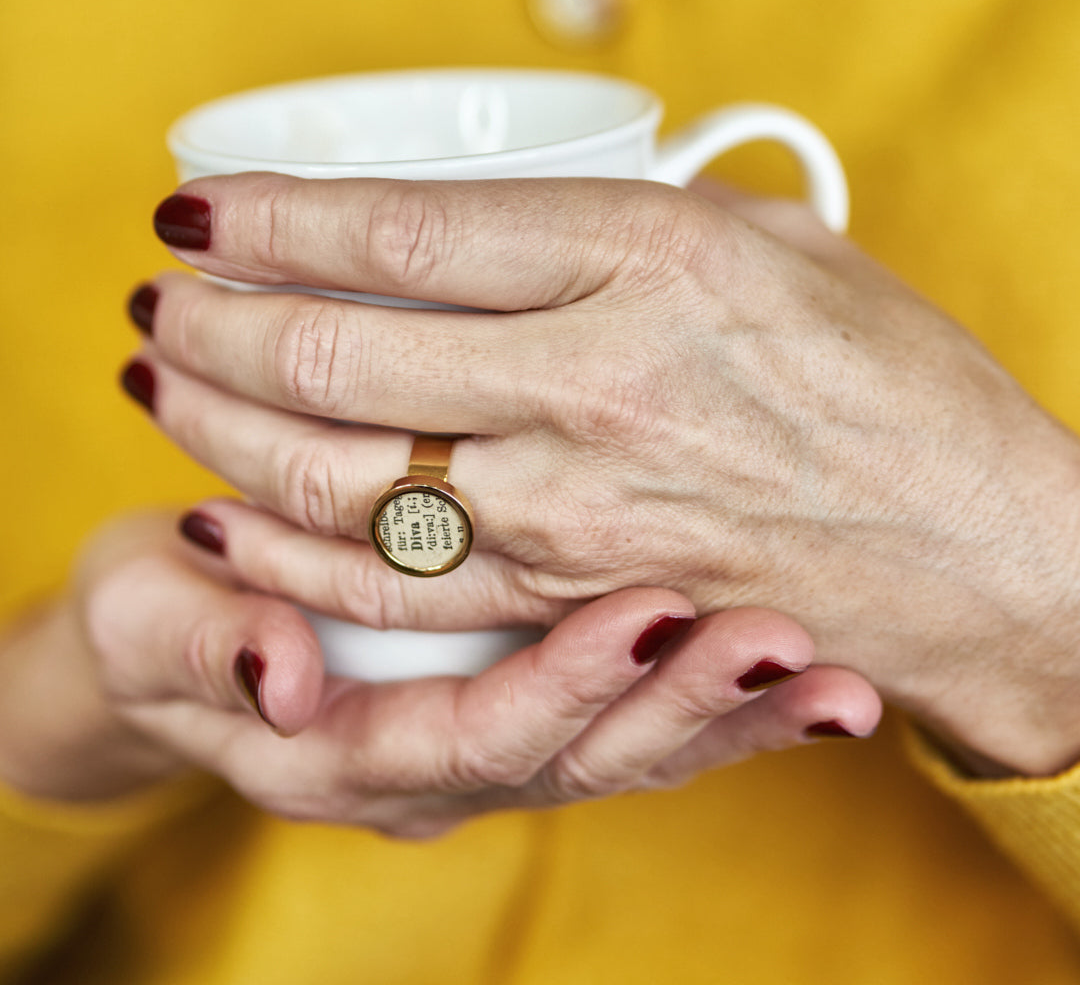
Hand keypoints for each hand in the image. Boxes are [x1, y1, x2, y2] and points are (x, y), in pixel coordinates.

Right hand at [0, 513, 878, 826]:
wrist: (175, 634)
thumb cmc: (158, 620)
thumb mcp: (149, 626)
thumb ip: (201, 652)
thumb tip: (275, 672)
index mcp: (351, 758)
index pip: (473, 738)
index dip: (560, 684)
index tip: (649, 612)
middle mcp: (442, 768)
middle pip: (581, 755)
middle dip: (683, 701)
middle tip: (783, 641)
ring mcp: (495, 741)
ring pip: (630, 745)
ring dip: (730, 708)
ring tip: (826, 662)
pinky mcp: (529, 701)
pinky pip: (637, 715)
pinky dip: (720, 698)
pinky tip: (800, 660)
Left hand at [129, 174, 1079, 775]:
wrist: (973, 549)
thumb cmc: (893, 383)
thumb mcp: (772, 242)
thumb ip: (623, 222)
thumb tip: (485, 218)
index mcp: (648, 262)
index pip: (398, 232)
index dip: (271, 217)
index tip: (202, 208)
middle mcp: (594, 388)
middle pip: (333, 353)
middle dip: (214, 319)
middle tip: (163, 296)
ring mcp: (572, 512)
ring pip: (333, 476)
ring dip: (219, 425)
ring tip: (164, 383)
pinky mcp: (566, 598)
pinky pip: (385, 582)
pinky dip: (284, 544)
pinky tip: (223, 503)